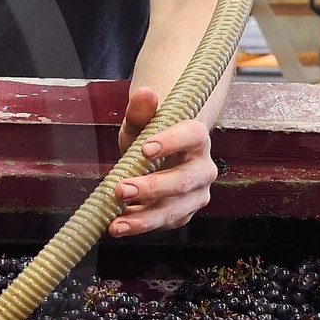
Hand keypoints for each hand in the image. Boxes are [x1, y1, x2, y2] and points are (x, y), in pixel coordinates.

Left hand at [110, 86, 217, 235]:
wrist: (157, 160)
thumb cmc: (149, 138)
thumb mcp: (140, 124)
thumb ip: (140, 111)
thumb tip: (145, 93)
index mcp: (197, 138)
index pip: (191, 136)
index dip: (170, 142)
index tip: (144, 149)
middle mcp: (203, 168)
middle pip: (183, 180)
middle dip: (151, 187)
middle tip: (120, 190)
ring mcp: (196, 194)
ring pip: (176, 208)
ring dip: (145, 218)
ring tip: (116, 224)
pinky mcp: (185, 213)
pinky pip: (166, 222)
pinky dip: (141, 225)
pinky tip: (120, 225)